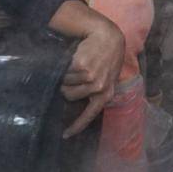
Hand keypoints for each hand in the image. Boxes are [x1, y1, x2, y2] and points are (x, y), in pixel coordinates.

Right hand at [61, 21, 123, 137]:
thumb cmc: (105, 57)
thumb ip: (95, 90)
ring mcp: (92, 78)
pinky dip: (66, 65)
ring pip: (66, 84)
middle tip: (72, 76)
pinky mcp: (83, 68)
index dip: (76, 126)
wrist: (107, 37)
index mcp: (106, 94)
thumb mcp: (106, 76)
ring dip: (66, 75)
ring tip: (76, 65)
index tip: (65, 135)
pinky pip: (65, 72)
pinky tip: (76, 58)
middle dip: (66, 87)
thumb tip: (75, 101)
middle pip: (70, 96)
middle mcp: (100, 89)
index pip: (90, 115)